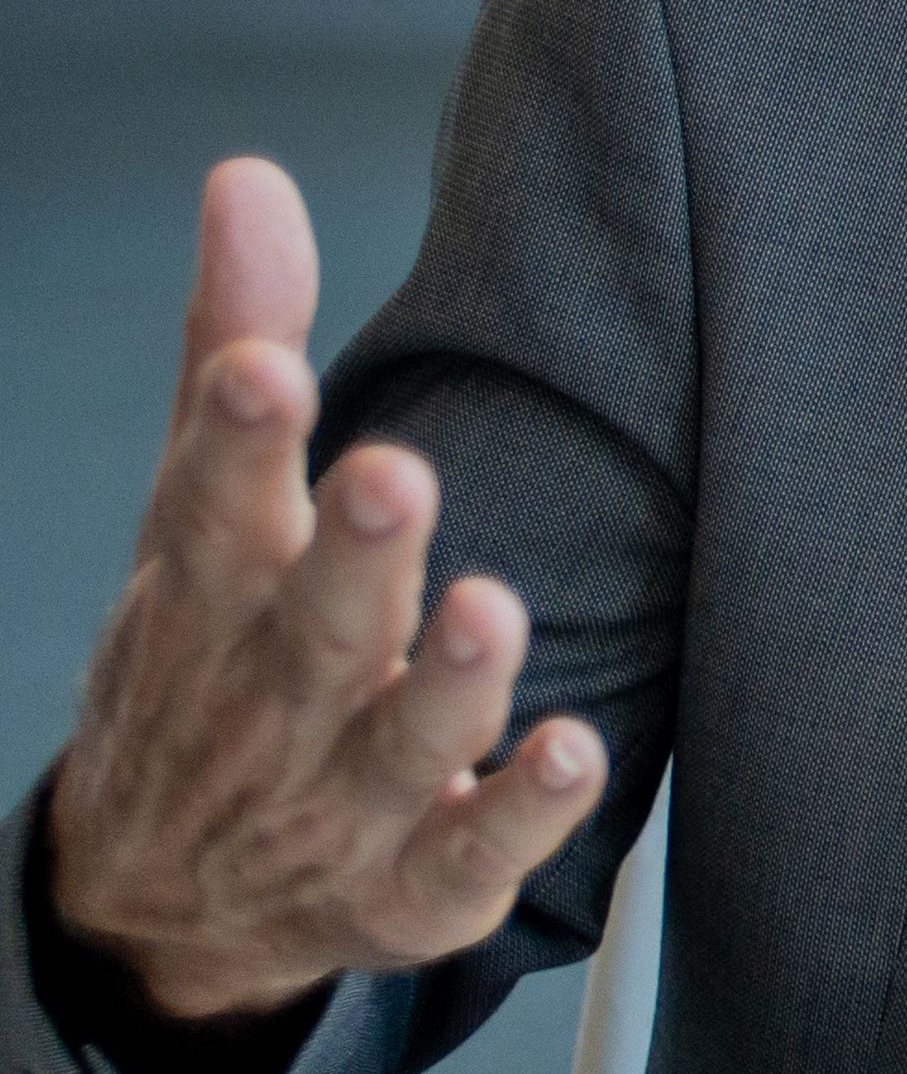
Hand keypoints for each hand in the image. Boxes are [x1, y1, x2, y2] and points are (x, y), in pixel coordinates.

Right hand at [48, 161, 600, 1019]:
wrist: (164, 894)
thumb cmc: (209, 659)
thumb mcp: (204, 512)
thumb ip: (238, 350)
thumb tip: (248, 179)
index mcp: (216, 598)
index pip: (216, 511)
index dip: (240, 442)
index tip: (263, 370)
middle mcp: (275, 699)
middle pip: (314, 623)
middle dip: (355, 551)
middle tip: (395, 470)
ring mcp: (343, 802)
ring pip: (400, 741)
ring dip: (449, 680)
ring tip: (492, 606)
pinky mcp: (415, 886)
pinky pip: (472, 853)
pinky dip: (522, 811)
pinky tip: (575, 752)